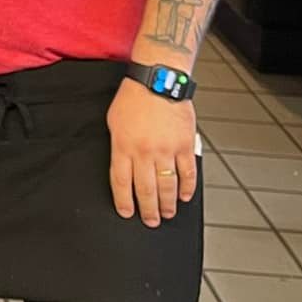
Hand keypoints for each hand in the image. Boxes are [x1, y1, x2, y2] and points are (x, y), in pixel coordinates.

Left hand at [107, 75, 197, 227]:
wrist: (158, 80)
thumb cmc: (133, 98)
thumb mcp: (114, 122)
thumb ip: (118, 146)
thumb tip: (123, 168)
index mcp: (123, 146)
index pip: (121, 182)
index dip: (124, 201)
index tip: (127, 213)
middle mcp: (144, 151)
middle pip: (145, 189)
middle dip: (147, 210)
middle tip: (150, 221)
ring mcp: (167, 149)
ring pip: (167, 186)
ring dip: (167, 204)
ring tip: (167, 214)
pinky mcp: (185, 145)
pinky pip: (187, 173)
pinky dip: (187, 188)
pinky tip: (185, 196)